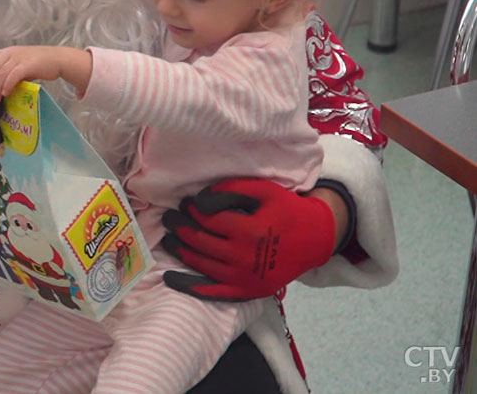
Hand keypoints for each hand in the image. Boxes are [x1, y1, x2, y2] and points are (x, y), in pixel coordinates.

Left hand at [0, 45, 91, 102]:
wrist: (57, 59)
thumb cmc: (38, 64)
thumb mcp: (19, 65)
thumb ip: (8, 72)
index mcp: (6, 51)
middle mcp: (10, 53)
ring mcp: (18, 58)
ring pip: (0, 74)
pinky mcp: (27, 65)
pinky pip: (12, 76)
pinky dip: (6, 86)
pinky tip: (5, 94)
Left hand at [160, 178, 336, 300]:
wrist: (315, 240)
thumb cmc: (287, 210)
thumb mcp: (264, 191)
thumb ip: (230, 189)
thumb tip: (199, 200)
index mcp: (250, 231)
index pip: (208, 220)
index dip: (192, 210)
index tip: (185, 203)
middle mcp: (244, 258)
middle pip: (200, 242)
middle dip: (179, 228)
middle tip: (167, 218)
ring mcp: (244, 279)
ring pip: (200, 264)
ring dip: (179, 250)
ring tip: (167, 238)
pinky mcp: (245, 292)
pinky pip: (210, 292)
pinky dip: (187, 286)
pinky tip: (169, 277)